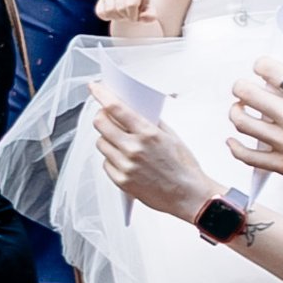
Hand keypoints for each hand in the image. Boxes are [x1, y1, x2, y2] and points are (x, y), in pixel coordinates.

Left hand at [89, 83, 217, 221]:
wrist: (189, 195)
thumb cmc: (184, 167)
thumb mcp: (171, 136)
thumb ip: (150, 122)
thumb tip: (134, 110)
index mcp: (148, 133)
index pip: (116, 108)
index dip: (101, 95)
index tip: (94, 87)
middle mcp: (134, 149)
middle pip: (100, 124)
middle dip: (101, 117)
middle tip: (106, 117)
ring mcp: (126, 165)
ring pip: (100, 143)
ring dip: (107, 139)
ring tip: (121, 142)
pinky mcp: (121, 181)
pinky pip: (105, 163)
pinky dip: (111, 158)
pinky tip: (125, 160)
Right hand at [96, 0, 156, 40]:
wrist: (132, 4)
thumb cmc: (142, 7)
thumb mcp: (150, 11)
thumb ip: (150, 16)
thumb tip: (142, 18)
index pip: (131, 5)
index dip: (134, 16)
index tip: (137, 18)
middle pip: (120, 9)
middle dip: (126, 17)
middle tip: (130, 16)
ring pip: (109, 11)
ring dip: (117, 18)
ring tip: (122, 15)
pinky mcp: (101, 1)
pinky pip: (100, 13)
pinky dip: (107, 18)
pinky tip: (114, 15)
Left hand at [228, 61, 282, 191]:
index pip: (271, 70)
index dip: (260, 66)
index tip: (260, 67)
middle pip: (248, 93)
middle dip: (241, 87)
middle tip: (243, 88)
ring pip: (242, 122)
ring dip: (236, 112)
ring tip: (239, 110)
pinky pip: (247, 155)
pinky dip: (235, 146)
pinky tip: (233, 140)